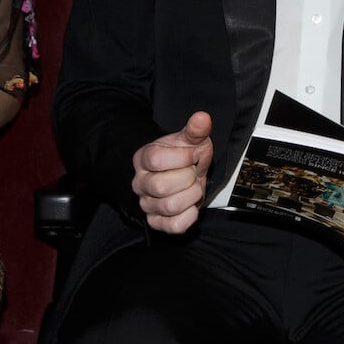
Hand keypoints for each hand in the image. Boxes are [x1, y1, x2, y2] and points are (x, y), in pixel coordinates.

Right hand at [131, 111, 213, 233]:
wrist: (184, 174)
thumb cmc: (185, 156)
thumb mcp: (192, 140)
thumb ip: (196, 130)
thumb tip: (202, 118)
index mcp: (144, 159)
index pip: (156, 160)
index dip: (182, 157)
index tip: (192, 155)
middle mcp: (140, 183)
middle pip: (160, 186)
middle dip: (187, 178)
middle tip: (192, 172)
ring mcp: (147, 204)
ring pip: (169, 206)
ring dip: (191, 195)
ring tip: (192, 187)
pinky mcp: (158, 222)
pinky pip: (174, 226)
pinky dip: (190, 216)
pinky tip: (191, 204)